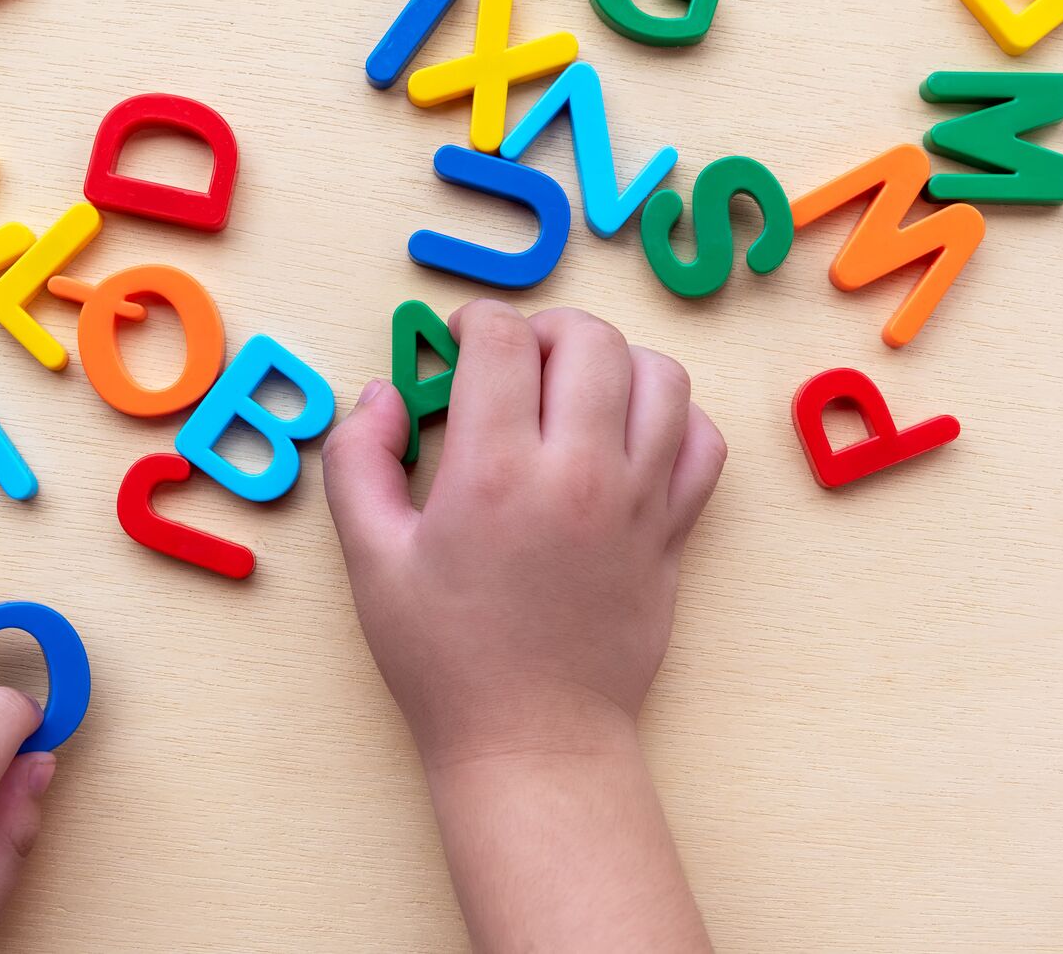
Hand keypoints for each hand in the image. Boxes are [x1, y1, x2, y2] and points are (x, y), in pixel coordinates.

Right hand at [322, 302, 723, 951]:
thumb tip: (384, 395)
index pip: (503, 340)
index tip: (457, 342)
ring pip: (660, 377)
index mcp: (495, 473)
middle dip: (544, 328)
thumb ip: (359, 462)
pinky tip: (629, 436)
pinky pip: (703, 443)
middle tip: (513, 360)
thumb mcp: (371, 560)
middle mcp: (579, 475)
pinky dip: (675, 419)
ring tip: (575, 391)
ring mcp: (638, 503)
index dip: (473, 322)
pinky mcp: (673, 534)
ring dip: (614, 362)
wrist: (531, 740)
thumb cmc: (444, 658)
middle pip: (589, 339)